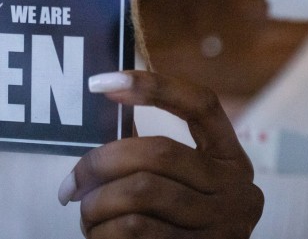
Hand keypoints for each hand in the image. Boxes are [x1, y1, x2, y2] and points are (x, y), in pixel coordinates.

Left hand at [58, 70, 262, 237]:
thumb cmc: (181, 225)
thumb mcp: (186, 185)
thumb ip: (152, 155)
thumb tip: (101, 115)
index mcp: (231, 159)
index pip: (202, 104)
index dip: (154, 86)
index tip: (101, 83)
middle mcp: (235, 190)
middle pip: (158, 152)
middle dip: (101, 162)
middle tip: (72, 183)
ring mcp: (221, 226)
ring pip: (139, 193)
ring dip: (96, 204)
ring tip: (86, 213)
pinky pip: (134, 230)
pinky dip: (103, 231)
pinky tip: (98, 233)